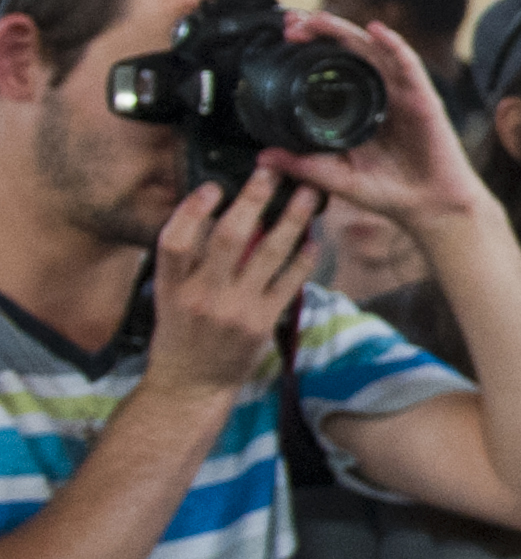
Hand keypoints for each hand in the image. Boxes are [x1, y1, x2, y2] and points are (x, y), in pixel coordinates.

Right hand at [140, 171, 319, 404]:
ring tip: (308, 196)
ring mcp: (236, 310)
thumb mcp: (168, 298)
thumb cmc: (178, 337)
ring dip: (292, 221)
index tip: (213, 186)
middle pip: (230, 238)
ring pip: (269, 254)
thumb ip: (188, 264)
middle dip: (253, 200)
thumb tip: (215, 219)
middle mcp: (203, 296)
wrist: (192, 385)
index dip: (193, 210)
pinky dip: (303, 259)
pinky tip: (313, 240)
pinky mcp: (263, 323)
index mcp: (172, 287)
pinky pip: (289, 283)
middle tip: (271, 173)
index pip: (176, 240)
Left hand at [260, 13, 484, 237]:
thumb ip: (303, 166)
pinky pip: (409, 66)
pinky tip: (377, 31)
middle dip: (320, 30)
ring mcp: (401, 94)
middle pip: (348, 49)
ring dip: (347, 30)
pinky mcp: (423, 99)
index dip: (309, 47)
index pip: (330, 66)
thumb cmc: (389, 193)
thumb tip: (262, 157)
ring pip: (373, 50)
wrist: (430, 208)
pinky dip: (394, 45)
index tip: (283, 37)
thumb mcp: (336, 179)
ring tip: (320, 18)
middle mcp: (378, 94)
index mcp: (356, 107)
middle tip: (292, 22)